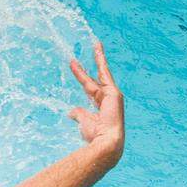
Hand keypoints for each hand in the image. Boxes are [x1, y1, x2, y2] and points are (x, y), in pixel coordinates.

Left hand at [68, 41, 124, 158]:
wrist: (105, 141)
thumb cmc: (95, 135)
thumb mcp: (83, 122)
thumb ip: (79, 114)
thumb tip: (72, 111)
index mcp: (100, 105)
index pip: (89, 88)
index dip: (83, 77)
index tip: (76, 66)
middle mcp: (107, 98)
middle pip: (94, 78)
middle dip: (88, 67)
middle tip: (84, 53)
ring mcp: (112, 94)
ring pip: (101, 72)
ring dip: (98, 58)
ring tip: (95, 44)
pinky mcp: (114, 92)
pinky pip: (104, 72)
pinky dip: (101, 60)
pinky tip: (97, 48)